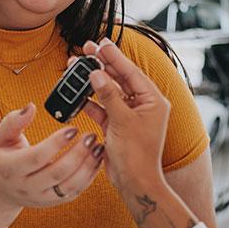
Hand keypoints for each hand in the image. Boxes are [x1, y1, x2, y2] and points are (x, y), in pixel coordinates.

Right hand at [0, 102, 102, 210]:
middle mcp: (25, 186)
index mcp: (9, 169)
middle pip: (56, 173)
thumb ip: (14, 121)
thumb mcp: (0, 137)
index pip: (36, 157)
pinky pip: (74, 192)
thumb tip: (31, 107)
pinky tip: (95, 160)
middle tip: (91, 136)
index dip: (56, 143)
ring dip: (87, 166)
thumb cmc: (1, 157)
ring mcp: (40, 197)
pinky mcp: (53, 202)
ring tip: (97, 147)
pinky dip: (88, 177)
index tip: (73, 128)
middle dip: (77, 154)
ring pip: (69, 185)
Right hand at [74, 38, 169, 195]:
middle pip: (119, 79)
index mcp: (153, 100)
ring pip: (108, 92)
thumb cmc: (137, 155)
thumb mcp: (121, 120)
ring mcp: (129, 115)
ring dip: (92, 82)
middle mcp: (143, 106)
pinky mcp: (117, 125)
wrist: (134, 183)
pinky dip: (89, 102)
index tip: (101, 44)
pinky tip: (77, 94)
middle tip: (86, 49)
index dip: (114, 57)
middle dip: (101, 65)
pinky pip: (102, 108)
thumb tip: (96, 73)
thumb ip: (108, 95)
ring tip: (75, 67)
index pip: (131, 72)